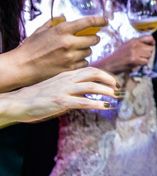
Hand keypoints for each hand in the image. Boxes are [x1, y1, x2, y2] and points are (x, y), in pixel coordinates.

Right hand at [2, 67, 117, 125]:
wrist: (19, 102)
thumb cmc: (38, 95)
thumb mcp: (57, 84)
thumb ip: (72, 85)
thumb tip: (88, 91)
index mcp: (67, 74)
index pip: (91, 69)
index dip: (105, 75)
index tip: (113, 82)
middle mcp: (68, 79)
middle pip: (94, 74)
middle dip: (109, 79)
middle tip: (118, 87)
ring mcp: (64, 90)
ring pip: (91, 86)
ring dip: (106, 91)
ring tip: (115, 97)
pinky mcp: (61, 102)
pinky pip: (83, 101)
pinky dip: (96, 103)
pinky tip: (105, 107)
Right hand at [13, 16, 104, 88]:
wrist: (21, 67)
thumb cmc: (29, 48)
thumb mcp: (41, 31)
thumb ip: (54, 22)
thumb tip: (64, 16)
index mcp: (62, 30)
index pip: (88, 22)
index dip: (100, 21)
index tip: (105, 21)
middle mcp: (68, 43)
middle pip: (94, 39)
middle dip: (94, 38)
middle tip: (90, 38)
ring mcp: (69, 57)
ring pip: (89, 52)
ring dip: (86, 50)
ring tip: (76, 50)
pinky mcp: (68, 69)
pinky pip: (84, 63)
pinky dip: (81, 61)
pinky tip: (73, 59)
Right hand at [95, 36, 155, 73]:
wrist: (109, 64)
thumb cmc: (117, 57)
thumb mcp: (127, 46)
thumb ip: (137, 44)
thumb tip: (149, 45)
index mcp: (133, 40)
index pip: (149, 37)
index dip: (152, 42)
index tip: (152, 45)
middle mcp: (134, 44)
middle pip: (150, 48)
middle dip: (149, 53)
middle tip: (143, 57)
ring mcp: (134, 52)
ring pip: (149, 55)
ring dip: (146, 59)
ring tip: (139, 60)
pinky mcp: (134, 59)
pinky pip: (145, 61)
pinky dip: (142, 64)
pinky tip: (137, 64)